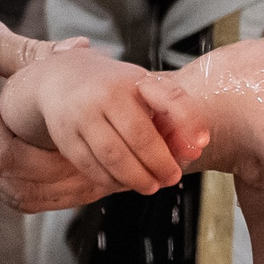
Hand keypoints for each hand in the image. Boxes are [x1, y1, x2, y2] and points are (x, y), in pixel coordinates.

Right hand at [0, 7, 110, 212]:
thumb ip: (25, 48)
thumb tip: (79, 50)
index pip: (1, 151)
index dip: (50, 162)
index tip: (90, 153)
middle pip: (13, 183)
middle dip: (67, 184)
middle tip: (113, 171)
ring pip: (10, 195)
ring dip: (59, 193)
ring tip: (104, 176)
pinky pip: (2, 191)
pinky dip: (41, 190)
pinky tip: (73, 174)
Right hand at [0, 49, 209, 195]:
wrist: (61, 78)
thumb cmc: (112, 87)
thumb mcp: (143, 87)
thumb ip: (171, 112)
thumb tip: (196, 145)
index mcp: (132, 80)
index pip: (169, 97)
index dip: (189, 119)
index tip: (202, 142)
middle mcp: (104, 95)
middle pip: (139, 137)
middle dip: (160, 164)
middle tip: (171, 177)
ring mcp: (81, 117)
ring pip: (113, 157)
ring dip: (137, 178)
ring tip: (151, 185)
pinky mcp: (66, 138)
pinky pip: (92, 168)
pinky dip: (112, 181)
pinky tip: (124, 182)